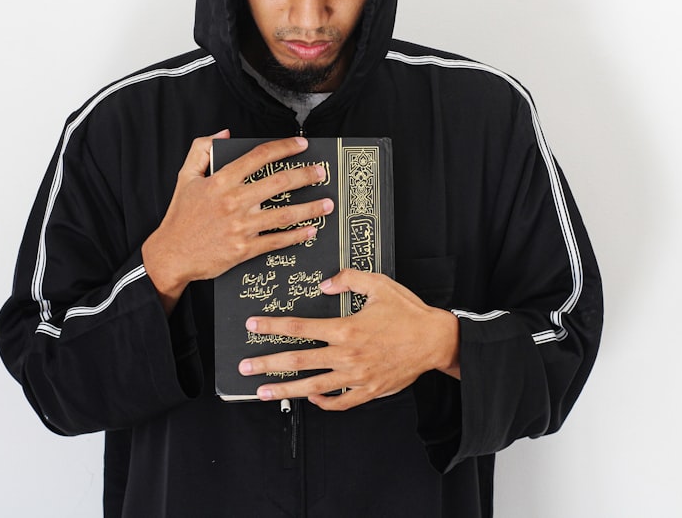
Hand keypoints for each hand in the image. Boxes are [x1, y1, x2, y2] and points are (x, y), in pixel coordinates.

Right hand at [142, 130, 333, 312]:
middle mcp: (233, 202)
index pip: (259, 157)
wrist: (171, 255)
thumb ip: (201, 149)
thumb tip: (224, 133)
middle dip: (305, 175)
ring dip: (310, 208)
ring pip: (284, 214)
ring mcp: (240, 226)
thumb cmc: (179, 216)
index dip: (284, 148)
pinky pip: (277, 240)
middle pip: (279, 183)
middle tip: (321, 172)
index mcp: (220, 181)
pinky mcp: (244, 249)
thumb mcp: (185, 177)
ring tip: (327, 204)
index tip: (301, 145)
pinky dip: (297, 235)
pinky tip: (311, 230)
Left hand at [237, 269, 460, 409]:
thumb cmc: (409, 312)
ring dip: (285, 389)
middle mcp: (347, 355)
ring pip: (313, 386)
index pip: (300, 328)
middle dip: (267, 363)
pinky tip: (311, 398)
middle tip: (245, 368)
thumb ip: (348, 279)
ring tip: (262, 392)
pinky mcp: (369, 390)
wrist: (436, 341)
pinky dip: (323, 402)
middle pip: (298, 361)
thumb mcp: (379, 284)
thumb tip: (325, 284)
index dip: (273, 327)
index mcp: (346, 328)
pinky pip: (340, 401)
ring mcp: (357, 376)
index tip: (252, 326)